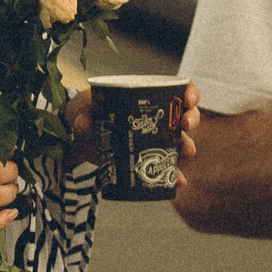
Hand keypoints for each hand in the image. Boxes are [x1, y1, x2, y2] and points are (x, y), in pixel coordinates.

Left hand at [66, 82, 201, 176]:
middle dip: (191, 119)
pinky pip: (167, 166)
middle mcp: (159, 117)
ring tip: (186, 152)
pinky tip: (179, 181)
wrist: (79, 135)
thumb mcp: (85, 108)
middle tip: (185, 124)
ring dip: (187, 146)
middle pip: (186, 115)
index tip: (188, 99)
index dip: (190, 92)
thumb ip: (84, 114)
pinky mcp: (148, 157)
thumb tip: (84, 124)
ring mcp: (156, 138)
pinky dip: (175, 174)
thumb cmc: (89, 111)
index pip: (179, 90)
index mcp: (149, 96)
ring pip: (181, 140)